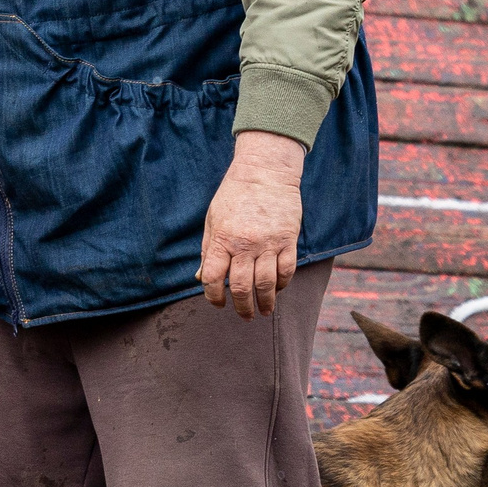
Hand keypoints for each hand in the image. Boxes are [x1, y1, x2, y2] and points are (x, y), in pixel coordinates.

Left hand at [199, 132, 306, 317]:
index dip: (213, 296)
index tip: (218, 303)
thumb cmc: (234, 195)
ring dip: (264, 302)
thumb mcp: (213, 220)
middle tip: (244, 315)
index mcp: (222, 239)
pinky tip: (277, 289)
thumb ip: (208, 250)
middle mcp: (245, 244)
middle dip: (241, 306)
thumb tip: (200, 278)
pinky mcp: (288, 240)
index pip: (212, 277)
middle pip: (241, 286)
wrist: (265, 171)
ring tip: (264, 311)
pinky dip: (282, 284)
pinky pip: (286, 270)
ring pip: (266, 284)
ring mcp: (268, 243)